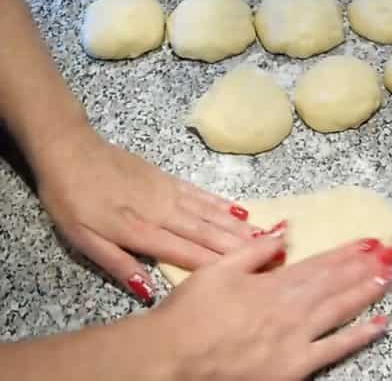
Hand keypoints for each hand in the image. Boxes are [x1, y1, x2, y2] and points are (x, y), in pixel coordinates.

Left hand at [33, 125, 260, 303]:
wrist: (71, 150)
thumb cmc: (72, 200)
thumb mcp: (81, 239)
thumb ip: (117, 263)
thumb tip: (147, 289)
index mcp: (139, 232)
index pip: (185, 253)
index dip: (217, 265)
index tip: (247, 273)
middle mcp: (162, 213)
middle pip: (207, 233)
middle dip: (241, 247)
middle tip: (273, 254)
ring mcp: (168, 193)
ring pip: (209, 213)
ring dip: (239, 227)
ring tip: (266, 236)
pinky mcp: (169, 179)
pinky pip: (201, 194)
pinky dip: (222, 203)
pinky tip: (241, 210)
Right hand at [151, 234, 391, 380]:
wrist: (172, 359)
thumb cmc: (190, 314)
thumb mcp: (218, 269)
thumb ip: (256, 250)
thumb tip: (286, 231)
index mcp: (274, 284)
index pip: (320, 263)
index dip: (347, 252)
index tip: (370, 241)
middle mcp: (292, 308)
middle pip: (336, 283)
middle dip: (365, 267)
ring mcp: (296, 339)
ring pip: (341, 309)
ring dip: (367, 291)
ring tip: (391, 276)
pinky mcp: (295, 366)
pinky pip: (334, 349)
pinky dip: (359, 335)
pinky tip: (381, 323)